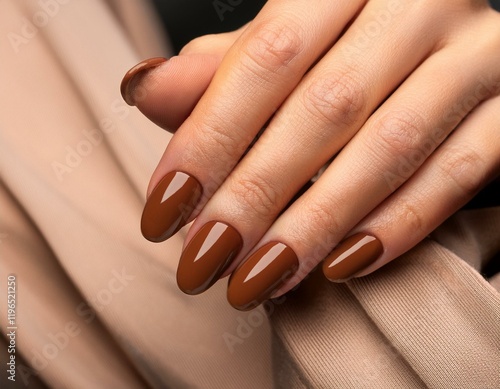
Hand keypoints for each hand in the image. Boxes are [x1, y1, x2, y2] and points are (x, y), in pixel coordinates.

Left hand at [123, 0, 499, 310]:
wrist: (438, 50)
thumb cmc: (345, 51)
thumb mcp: (282, 51)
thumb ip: (219, 72)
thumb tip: (144, 88)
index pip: (267, 57)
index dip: (209, 137)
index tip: (164, 209)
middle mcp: (416, 3)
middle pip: (324, 107)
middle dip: (255, 195)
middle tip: (203, 260)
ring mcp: (477, 52)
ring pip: (389, 146)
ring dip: (315, 224)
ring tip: (258, 279)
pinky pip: (457, 173)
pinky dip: (397, 224)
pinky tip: (340, 265)